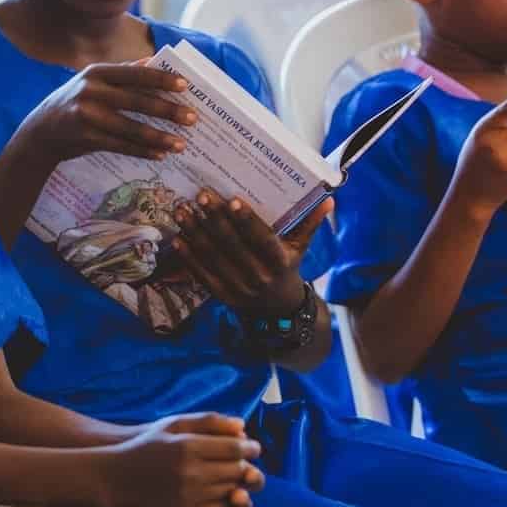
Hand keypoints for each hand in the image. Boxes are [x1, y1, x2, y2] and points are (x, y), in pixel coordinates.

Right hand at [21, 63, 196, 165]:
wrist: (42, 131)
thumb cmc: (75, 102)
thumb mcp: (93, 82)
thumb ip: (122, 73)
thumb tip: (154, 62)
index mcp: (97, 72)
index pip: (136, 74)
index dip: (161, 79)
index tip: (185, 86)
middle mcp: (91, 90)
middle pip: (137, 101)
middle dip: (168, 110)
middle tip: (192, 118)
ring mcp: (87, 115)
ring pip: (131, 127)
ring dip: (159, 137)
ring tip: (181, 143)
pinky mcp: (86, 137)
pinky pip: (121, 146)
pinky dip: (142, 151)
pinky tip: (160, 155)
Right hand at [104, 412, 262, 506]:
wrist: (120, 476)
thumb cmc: (150, 444)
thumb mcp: (175, 424)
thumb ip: (210, 421)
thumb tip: (242, 427)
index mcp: (187, 446)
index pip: (234, 449)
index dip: (249, 448)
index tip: (252, 446)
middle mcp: (189, 472)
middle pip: (236, 472)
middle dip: (246, 466)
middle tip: (245, 460)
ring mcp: (188, 495)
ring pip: (229, 492)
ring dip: (237, 484)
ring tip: (233, 474)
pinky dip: (225, 501)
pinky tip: (221, 490)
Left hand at [172, 189, 332, 315]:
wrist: (278, 311)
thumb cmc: (287, 270)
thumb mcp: (300, 249)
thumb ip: (310, 224)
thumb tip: (329, 199)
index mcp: (279, 263)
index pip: (261, 239)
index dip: (246, 220)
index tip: (232, 200)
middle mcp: (257, 276)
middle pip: (232, 245)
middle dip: (214, 219)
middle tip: (200, 196)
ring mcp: (237, 287)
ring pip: (212, 257)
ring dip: (195, 233)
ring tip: (182, 211)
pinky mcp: (221, 295)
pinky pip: (201, 274)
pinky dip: (188, 256)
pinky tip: (177, 237)